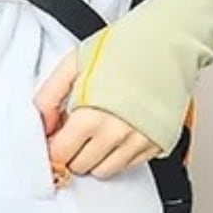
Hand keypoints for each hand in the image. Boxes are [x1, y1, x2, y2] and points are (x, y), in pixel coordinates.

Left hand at [33, 51, 162, 182]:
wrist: (169, 41)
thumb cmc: (125, 47)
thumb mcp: (74, 63)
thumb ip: (48, 97)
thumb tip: (43, 126)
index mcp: (91, 116)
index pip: (60, 155)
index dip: (54, 145)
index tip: (57, 135)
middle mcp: (116, 135)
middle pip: (80, 166)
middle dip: (73, 150)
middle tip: (77, 128)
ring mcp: (138, 142)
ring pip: (103, 171)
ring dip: (95, 156)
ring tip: (99, 128)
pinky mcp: (156, 144)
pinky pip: (128, 165)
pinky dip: (118, 153)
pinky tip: (118, 129)